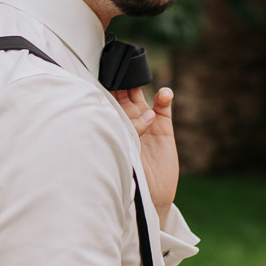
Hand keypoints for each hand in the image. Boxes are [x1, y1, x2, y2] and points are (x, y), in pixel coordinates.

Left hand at [112, 83, 177, 223]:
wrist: (150, 197)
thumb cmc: (126, 178)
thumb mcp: (117, 154)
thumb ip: (119, 134)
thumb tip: (112, 118)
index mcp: (112, 126)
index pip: (106, 101)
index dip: (104, 87)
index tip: (102, 72)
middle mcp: (128, 121)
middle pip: (122, 94)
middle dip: (121, 81)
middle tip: (120, 68)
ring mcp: (147, 122)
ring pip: (141, 96)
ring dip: (139, 85)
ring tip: (138, 77)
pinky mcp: (164, 127)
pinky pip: (163, 107)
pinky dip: (164, 98)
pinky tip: (164, 93)